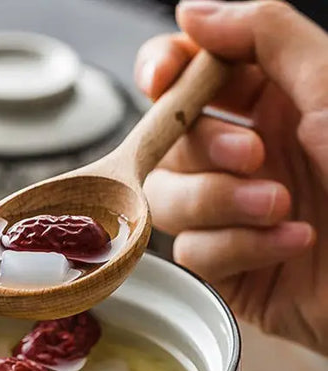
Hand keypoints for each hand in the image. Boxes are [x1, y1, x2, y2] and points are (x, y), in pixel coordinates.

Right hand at [135, 0, 327, 353]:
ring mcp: (230, 212)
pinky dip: (238, 247)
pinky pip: (193, 251)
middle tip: (255, 156)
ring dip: (220, 202)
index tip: (162, 78)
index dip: (164, 70)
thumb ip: (264, 36)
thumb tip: (193, 12)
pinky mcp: (227, 265)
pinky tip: (289, 245)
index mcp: (272, 104)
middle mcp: (245, 155)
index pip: (190, 75)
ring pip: (169, 199)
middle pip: (169, 141)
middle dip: (206, 148)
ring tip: (281, 208)